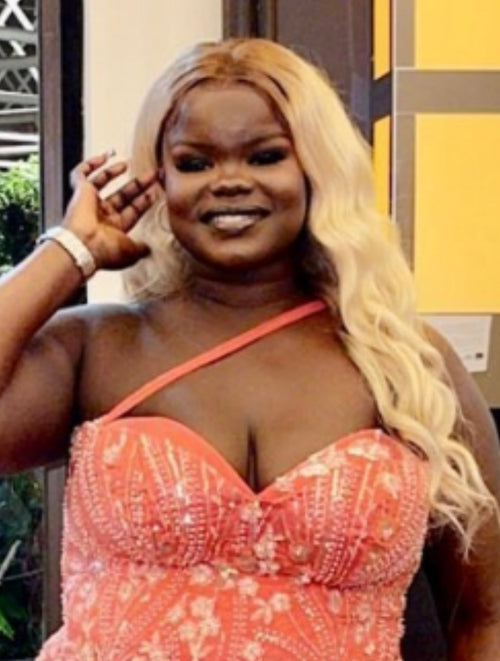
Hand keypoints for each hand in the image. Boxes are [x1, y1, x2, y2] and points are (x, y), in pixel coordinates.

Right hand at [63, 152, 159, 269]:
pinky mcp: (79, 192)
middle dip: (138, 184)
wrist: (83, 246)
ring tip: (127, 164)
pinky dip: (90, 164)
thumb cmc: (106, 251)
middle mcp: (101, 215)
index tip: (155, 191)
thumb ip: (141, 248)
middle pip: (122, 195)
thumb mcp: (131, 252)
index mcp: (114, 228)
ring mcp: (90, 203)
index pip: (132, 210)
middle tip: (153, 174)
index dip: (144, 201)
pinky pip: (81, 174)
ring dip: (114, 172)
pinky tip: (104, 157)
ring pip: (102, 182)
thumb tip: (149, 249)